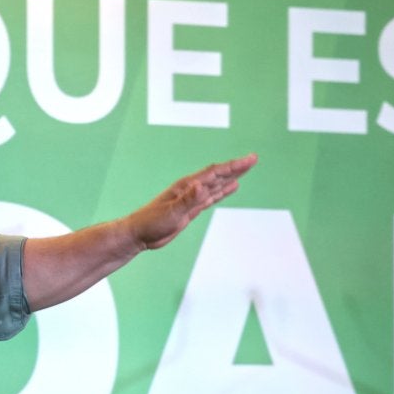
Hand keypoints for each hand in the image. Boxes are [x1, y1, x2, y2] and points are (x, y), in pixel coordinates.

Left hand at [127, 153, 257, 249]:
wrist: (139, 234)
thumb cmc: (151, 223)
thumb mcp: (170, 213)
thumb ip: (187, 200)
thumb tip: (201, 186)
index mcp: (187, 186)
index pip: (215, 173)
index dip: (233, 166)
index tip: (250, 160)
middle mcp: (191, 189)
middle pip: (218, 175)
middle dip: (236, 168)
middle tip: (253, 159)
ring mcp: (192, 198)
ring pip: (217, 184)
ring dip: (232, 177)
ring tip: (246, 169)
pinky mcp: (191, 208)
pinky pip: (212, 197)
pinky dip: (223, 191)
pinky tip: (231, 186)